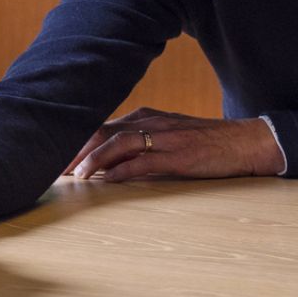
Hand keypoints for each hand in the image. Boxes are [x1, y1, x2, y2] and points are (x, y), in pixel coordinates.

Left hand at [64, 107, 285, 181]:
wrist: (246, 141)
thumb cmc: (207, 142)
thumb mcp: (168, 135)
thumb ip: (139, 142)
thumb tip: (106, 162)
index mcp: (144, 117)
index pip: (100, 126)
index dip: (74, 141)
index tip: (52, 157)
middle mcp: (149, 122)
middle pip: (101, 131)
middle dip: (73, 149)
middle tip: (50, 167)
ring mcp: (164, 138)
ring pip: (118, 143)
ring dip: (93, 159)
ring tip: (74, 175)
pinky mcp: (178, 156)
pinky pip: (144, 161)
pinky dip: (121, 170)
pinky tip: (106, 180)